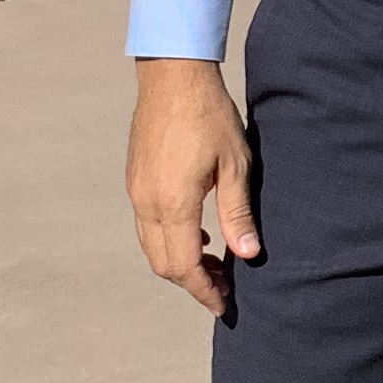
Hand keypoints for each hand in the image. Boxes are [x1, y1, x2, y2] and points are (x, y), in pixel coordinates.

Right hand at [128, 55, 259, 317]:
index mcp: (173, 204)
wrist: (173, 76)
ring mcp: (136, 191)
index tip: (224, 305)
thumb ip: (238, 214)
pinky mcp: (135, 180)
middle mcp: (147, 203)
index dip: (204, 291)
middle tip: (223, 286)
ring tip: (214, 264)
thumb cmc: (209, 115)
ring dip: (179, 263)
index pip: (184, 267)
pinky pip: (147, 226)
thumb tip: (248, 255)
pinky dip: (169, 241)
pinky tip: (198, 233)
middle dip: (192, 282)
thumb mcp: (235, 165)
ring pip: (152, 247)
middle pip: (163, 264)